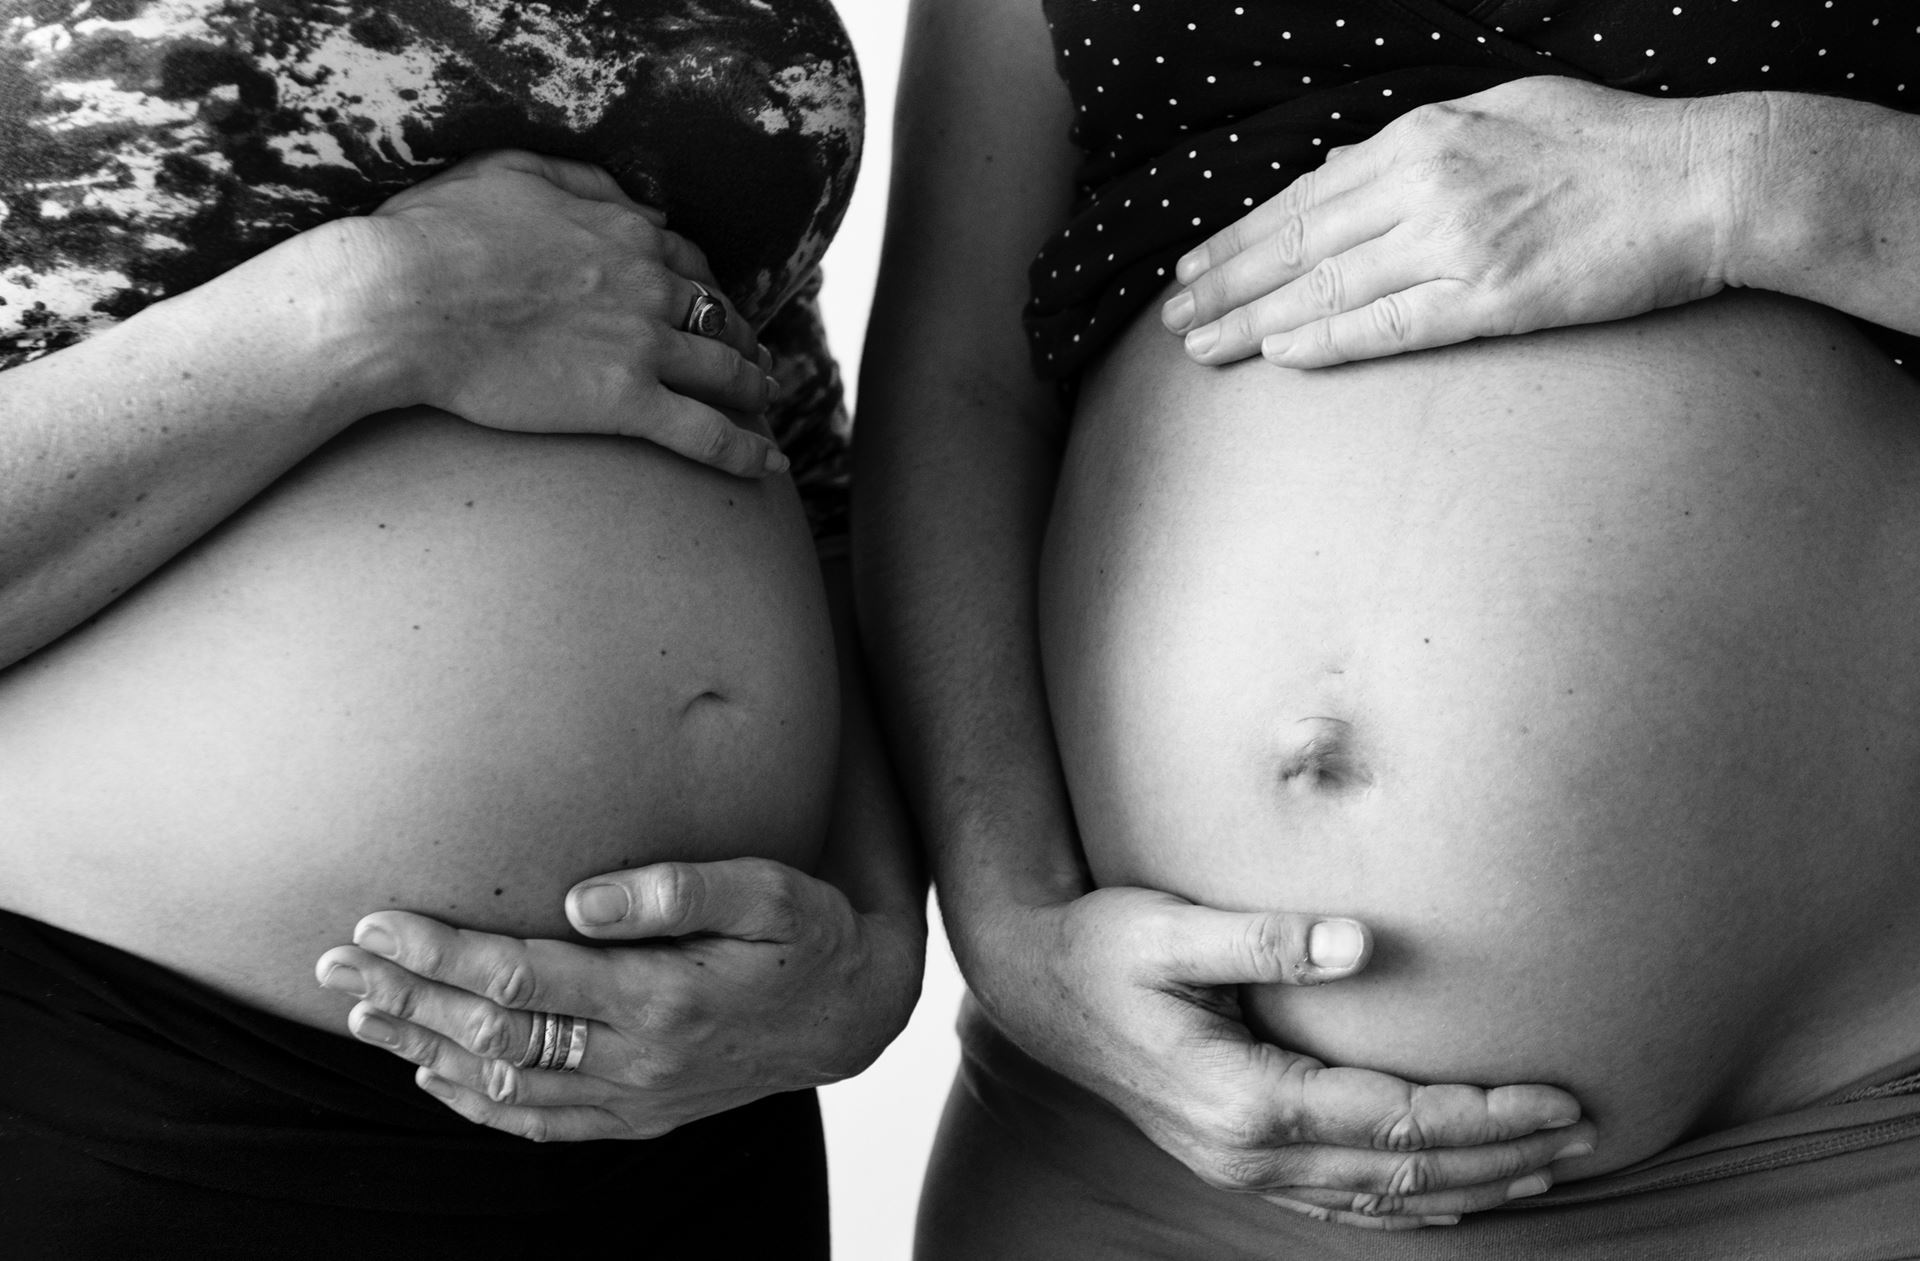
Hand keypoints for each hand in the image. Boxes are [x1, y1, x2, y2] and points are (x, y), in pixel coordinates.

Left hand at [314, 857, 924, 1140]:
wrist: (855, 1016)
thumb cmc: (810, 936)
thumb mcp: (769, 891)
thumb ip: (680, 888)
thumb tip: (582, 895)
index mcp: (658, 997)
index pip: (519, 979)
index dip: (439, 951)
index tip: (376, 920)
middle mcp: (635, 1059)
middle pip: (491, 1034)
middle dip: (407, 995)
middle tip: (334, 966)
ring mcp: (633, 1097)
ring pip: (502, 1084)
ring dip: (423, 1048)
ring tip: (363, 1015)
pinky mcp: (639, 1116)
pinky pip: (540, 1122)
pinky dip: (477, 1104)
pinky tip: (434, 1078)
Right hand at [336, 149, 784, 475]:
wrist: (399, 301)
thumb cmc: (434, 234)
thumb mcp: (512, 172)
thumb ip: (587, 182)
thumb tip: (648, 208)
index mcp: (625, 232)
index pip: (691, 264)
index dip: (710, 289)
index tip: (714, 308)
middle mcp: (648, 286)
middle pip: (720, 317)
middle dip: (745, 340)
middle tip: (756, 361)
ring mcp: (643, 346)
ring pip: (727, 372)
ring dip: (755, 388)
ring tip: (767, 403)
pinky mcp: (625, 403)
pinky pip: (706, 433)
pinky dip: (747, 450)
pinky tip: (770, 464)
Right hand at [968, 886, 1592, 1229]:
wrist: (1032, 985)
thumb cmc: (1100, 946)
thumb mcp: (1170, 928)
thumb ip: (1264, 938)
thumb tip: (1359, 942)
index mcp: (1243, 1099)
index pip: (1397, 1119)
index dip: (1486, 1113)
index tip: (1562, 1096)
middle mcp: (1247, 1152)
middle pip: (1404, 1170)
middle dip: (1502, 1154)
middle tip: (1589, 1132)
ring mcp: (1239, 1166)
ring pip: (1380, 1196)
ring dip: (1469, 1184)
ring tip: (1548, 1167)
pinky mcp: (1234, 1159)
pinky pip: (1339, 1199)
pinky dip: (1408, 1202)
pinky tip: (1449, 1193)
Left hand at [1161, 77, 1735, 367]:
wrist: (1703, 180)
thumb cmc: (1610, 145)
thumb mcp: (1504, 112)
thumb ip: (1424, 141)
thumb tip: (1350, 165)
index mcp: (1423, 136)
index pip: (1305, 195)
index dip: (1241, 235)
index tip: (1195, 265)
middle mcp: (1425, 184)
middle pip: (1298, 241)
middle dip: (1225, 281)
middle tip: (1173, 316)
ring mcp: (1455, 242)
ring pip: (1327, 285)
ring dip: (1254, 319)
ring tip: (1201, 346)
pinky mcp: (1492, 297)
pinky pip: (1388, 324)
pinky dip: (1326, 338)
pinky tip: (1279, 354)